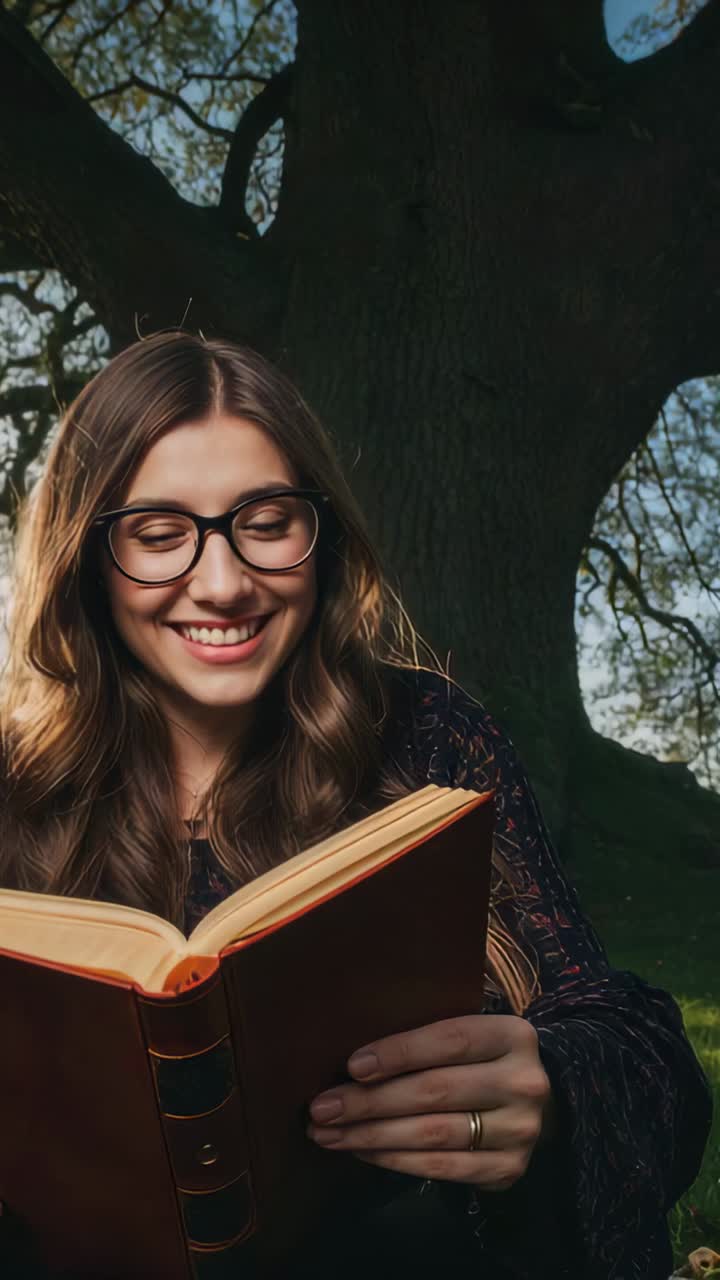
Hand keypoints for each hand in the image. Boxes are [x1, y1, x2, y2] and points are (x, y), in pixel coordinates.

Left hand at [307, 1015, 554, 1190]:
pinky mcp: (508, 1170)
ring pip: (433, 1133)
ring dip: (372, 1135)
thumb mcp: (470, 1036)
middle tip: (322, 1108)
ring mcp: (520, 1130)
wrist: (537, 1107)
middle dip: (370, 1101)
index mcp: (512, 1035)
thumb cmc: (481, 1061)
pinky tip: (362, 1151)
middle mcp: (523, 1082)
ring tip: (329, 1134)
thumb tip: (355, 1060)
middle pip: (435, 1091)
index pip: (449, 1040)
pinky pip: (441, 1168)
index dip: (399, 1052)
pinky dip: (395, 1160)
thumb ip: (429, 1039)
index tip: (352, 1066)